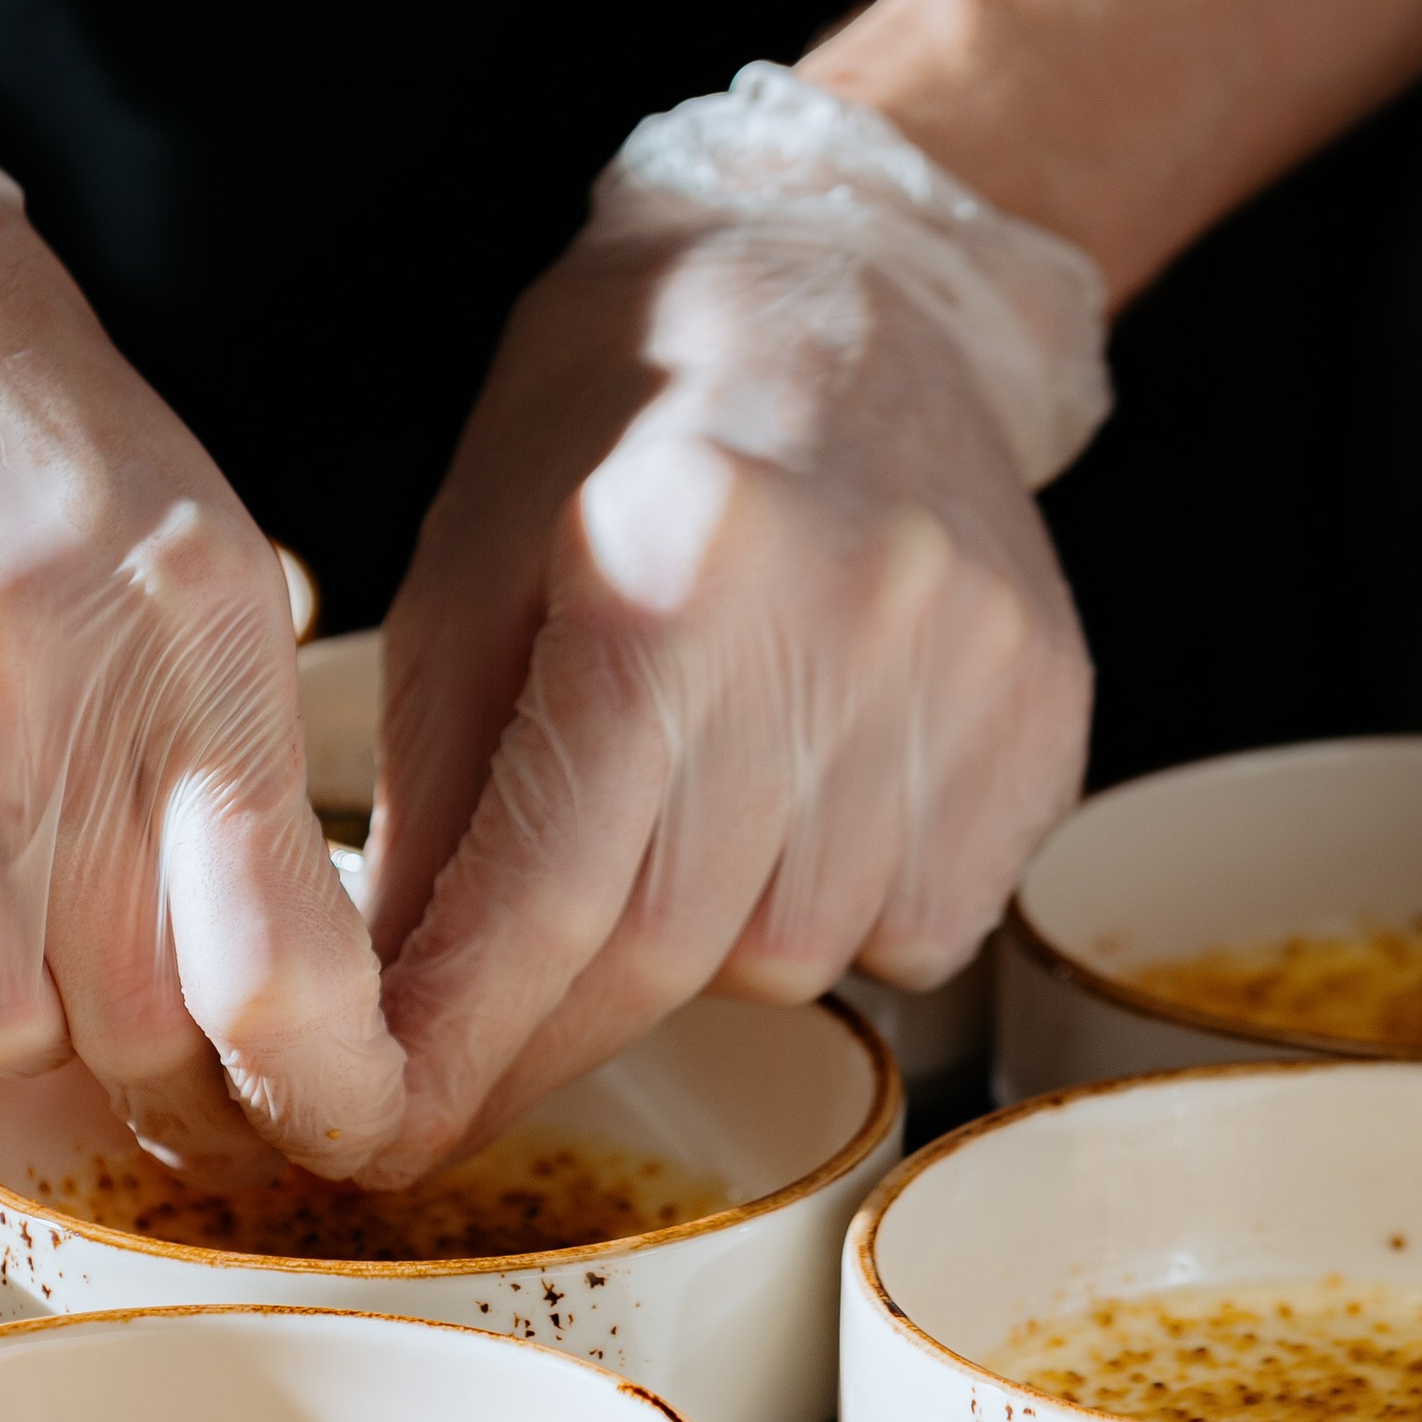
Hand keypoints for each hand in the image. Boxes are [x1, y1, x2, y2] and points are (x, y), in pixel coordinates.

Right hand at [0, 120, 401, 1178]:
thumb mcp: (167, 531)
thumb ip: (220, 748)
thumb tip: (267, 981)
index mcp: (189, 619)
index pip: (278, 953)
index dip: (304, 1079)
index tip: (306, 1110)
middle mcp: (39, 680)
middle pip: (126, 1024)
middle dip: (132, 1051)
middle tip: (106, 999)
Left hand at [360, 68, 1106, 1180]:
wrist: (841, 287)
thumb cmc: (616, 425)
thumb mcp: (470, 577)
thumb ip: (430, 810)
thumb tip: (374, 1032)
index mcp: (672, 561)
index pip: (555, 886)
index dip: (461, 1040)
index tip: (385, 1133)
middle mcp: (843, 611)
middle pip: (678, 945)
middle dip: (550, 1035)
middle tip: (471, 1067)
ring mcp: (968, 665)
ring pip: (800, 953)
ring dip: (695, 958)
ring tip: (655, 845)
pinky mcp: (1048, 709)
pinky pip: (924, 924)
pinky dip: (833, 923)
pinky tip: (786, 817)